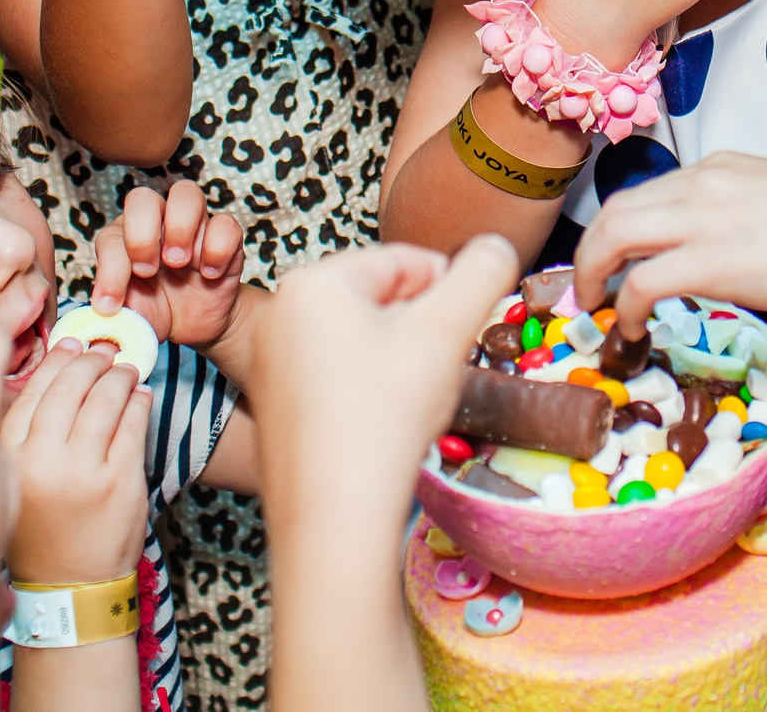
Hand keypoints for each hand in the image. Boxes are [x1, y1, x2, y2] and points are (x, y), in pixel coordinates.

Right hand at [2, 344, 152, 585]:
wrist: (69, 587)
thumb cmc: (41, 529)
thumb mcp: (15, 481)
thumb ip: (26, 434)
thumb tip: (55, 371)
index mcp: (9, 459)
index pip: (32, 392)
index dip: (55, 361)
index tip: (71, 344)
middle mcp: (42, 462)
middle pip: (70, 388)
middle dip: (90, 361)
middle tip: (103, 352)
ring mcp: (83, 471)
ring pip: (105, 400)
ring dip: (119, 376)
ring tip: (126, 370)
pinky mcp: (120, 481)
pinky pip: (134, 425)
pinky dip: (139, 402)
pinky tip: (140, 395)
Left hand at [91, 180, 247, 348]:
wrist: (195, 325)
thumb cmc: (156, 311)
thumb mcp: (131, 317)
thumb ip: (114, 315)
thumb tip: (100, 323)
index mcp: (125, 238)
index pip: (111, 237)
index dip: (109, 270)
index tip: (111, 305)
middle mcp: (157, 223)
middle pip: (142, 198)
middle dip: (141, 237)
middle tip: (147, 272)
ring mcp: (193, 226)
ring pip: (186, 193)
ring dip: (179, 228)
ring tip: (179, 263)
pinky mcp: (226, 237)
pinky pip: (226, 224)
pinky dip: (217, 248)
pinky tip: (209, 274)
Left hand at [260, 239, 519, 530]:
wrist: (333, 517)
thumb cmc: (383, 418)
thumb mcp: (447, 331)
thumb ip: (482, 273)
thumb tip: (495, 248)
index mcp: (314, 282)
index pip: (405, 260)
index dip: (449, 291)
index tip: (464, 331)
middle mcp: (280, 313)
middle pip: (380, 299)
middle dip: (421, 328)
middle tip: (437, 369)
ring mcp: (271, 361)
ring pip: (361, 338)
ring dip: (399, 360)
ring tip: (410, 400)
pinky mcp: (275, 404)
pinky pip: (336, 375)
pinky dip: (369, 390)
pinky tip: (382, 422)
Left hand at [576, 153, 766, 335]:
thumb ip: (739, 216)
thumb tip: (724, 250)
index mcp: (718, 167)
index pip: (647, 193)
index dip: (621, 232)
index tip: (617, 263)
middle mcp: (700, 183)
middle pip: (615, 210)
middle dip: (590, 252)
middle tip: (588, 289)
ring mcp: (701, 218)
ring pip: (611, 236)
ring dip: (592, 275)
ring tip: (597, 310)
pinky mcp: (708, 261)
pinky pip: (639, 283)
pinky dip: (623, 309)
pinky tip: (631, 330)